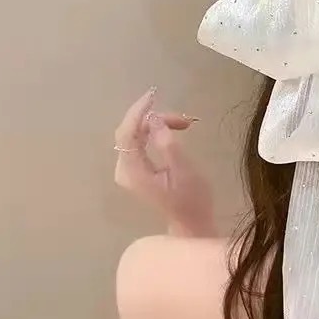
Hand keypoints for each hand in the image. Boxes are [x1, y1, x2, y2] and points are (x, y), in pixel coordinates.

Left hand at [114, 88, 216, 237]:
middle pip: (131, 132)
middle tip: (185, 119)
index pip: (127, 134)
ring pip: (136, 136)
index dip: (138, 112)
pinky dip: (155, 132)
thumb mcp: (185, 171)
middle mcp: (125, 170)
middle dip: (155, 119)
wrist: (192, 223)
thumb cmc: (192, 200)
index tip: (154, 95)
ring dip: (158, 125)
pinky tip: (174, 130)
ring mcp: (129, 170)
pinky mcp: (137, 170)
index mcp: (134, 172)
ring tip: (186, 124)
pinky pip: (140, 143)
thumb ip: (168, 144)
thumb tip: (154, 120)